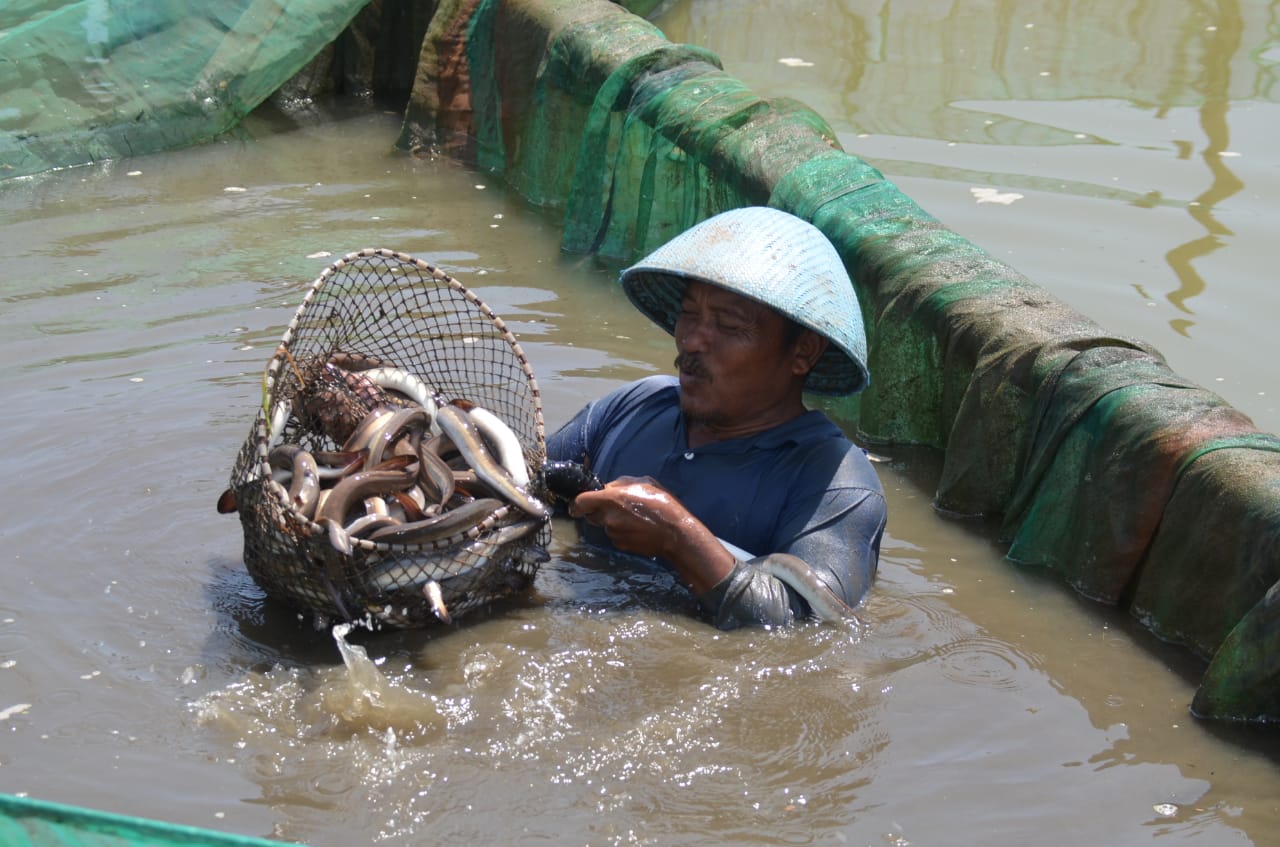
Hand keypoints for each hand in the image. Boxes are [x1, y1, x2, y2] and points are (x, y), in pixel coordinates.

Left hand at [569, 476, 735, 592]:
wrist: (675, 534)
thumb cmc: (662, 504)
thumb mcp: (644, 483)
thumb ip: (621, 484)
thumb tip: (608, 488)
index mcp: (611, 500)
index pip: (581, 502)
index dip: (577, 503)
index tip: (577, 504)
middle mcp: (608, 518)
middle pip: (591, 515)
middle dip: (598, 510)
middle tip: (615, 507)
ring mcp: (613, 534)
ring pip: (604, 525)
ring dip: (612, 521)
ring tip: (633, 517)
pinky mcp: (620, 545)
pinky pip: (614, 536)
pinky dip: (621, 531)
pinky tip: (637, 528)